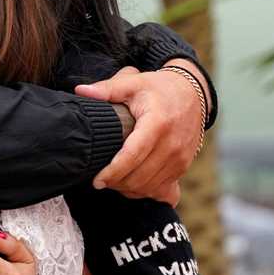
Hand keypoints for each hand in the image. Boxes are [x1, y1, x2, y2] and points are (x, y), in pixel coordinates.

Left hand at [76, 65, 205, 205]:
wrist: (192, 94)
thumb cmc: (158, 88)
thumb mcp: (134, 82)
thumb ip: (107, 89)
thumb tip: (81, 91)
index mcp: (157, 124)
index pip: (132, 156)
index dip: (113, 172)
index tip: (96, 180)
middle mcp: (172, 145)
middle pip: (140, 177)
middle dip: (116, 183)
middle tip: (100, 180)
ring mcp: (181, 159)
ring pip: (150, 188)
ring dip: (128, 189)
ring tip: (112, 181)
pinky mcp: (184, 167)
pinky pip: (163, 191)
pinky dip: (145, 192)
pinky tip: (132, 184)